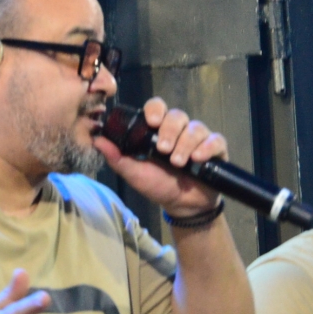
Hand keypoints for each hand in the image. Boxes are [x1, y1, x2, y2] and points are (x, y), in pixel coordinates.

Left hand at [93, 97, 226, 217]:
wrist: (182, 206)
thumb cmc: (158, 185)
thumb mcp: (134, 173)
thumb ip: (117, 157)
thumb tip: (97, 141)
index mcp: (158, 130)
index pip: (157, 108)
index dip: (155, 109)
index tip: (151, 121)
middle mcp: (179, 130)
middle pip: (177, 115)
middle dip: (169, 131)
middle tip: (163, 150)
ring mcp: (198, 138)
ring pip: (195, 127)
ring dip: (185, 144)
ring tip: (178, 162)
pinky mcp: (215, 149)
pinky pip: (215, 140)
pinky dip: (207, 147)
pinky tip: (199, 158)